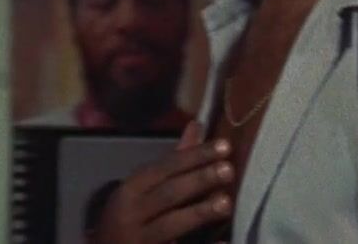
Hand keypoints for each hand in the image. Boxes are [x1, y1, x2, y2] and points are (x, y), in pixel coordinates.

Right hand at [94, 122, 233, 243]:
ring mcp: (139, 238)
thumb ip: (174, 159)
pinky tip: (222, 243)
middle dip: (198, 181)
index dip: (194, 156)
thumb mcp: (143, 186)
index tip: (224, 146)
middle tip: (228, 170)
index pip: (165, 167)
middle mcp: (132, 212)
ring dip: (198, 213)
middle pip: (168, 194)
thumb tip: (196, 126)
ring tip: (226, 203)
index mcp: (131, 188)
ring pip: (170, 225)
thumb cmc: (130, 213)